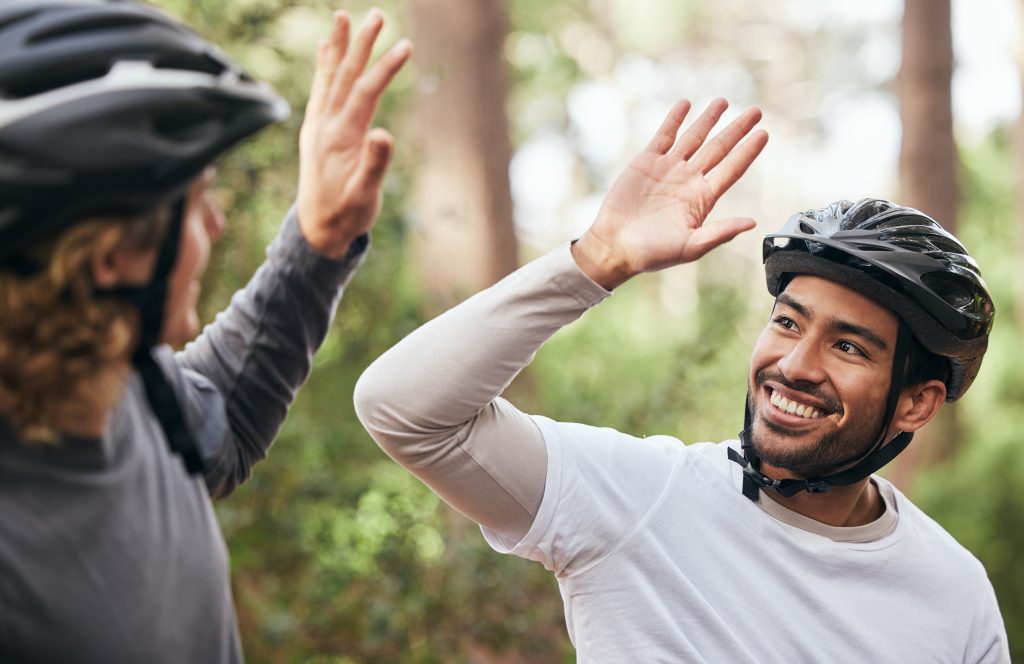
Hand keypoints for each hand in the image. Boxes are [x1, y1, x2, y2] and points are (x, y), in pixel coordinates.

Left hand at [297, 9, 411, 257]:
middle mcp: (325, 125)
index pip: (366, 92)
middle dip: (361, 43)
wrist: (316, 230)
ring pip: (329, 77)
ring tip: (343, 16)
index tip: (406, 45)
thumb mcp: (365, 196)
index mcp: (340, 137)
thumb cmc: (346, 215)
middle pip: (345, 75)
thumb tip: (384, 134)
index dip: (385, 68)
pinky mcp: (315, 130)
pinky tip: (325, 48)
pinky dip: (324, 66)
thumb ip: (374, 165)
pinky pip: (320, 89)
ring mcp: (317, 125)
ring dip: (338, 46)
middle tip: (376, 15)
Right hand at [572, 99, 767, 288]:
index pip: (732, 169)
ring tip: (723, 102)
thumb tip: (752, 223)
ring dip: (708, 119)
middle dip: (737, 129)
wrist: (615, 245)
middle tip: (756, 111)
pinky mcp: (646, 162)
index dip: (748, 151)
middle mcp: (689, 180)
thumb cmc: (652, 253)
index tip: (764, 134)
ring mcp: (668, 169)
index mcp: (702, 198)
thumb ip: (720, 233)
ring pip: (694, 138)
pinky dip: (674, 120)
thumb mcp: (691, 247)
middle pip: (719, 148)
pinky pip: (664, 136)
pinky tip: (685, 105)